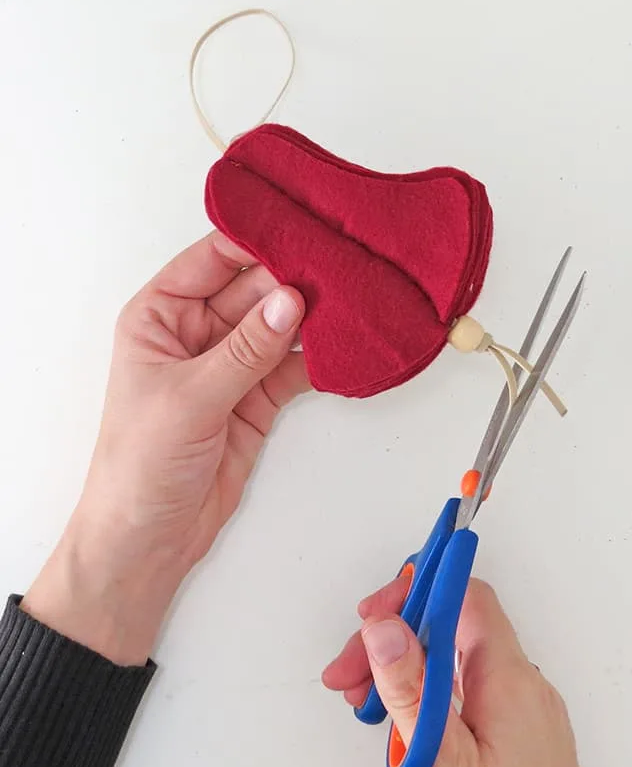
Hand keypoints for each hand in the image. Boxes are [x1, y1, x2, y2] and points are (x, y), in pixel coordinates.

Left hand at [23, 232, 306, 664]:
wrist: (149, 540)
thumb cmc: (139, 466)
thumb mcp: (189, 399)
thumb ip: (245, 350)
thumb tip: (291, 303)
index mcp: (160, 315)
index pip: (212, 259)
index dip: (254, 241)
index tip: (301, 227)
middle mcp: (197, 331)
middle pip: (255, 288)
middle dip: (296, 278)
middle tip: (344, 266)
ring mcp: (231, 363)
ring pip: (280, 325)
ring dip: (316, 316)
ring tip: (357, 300)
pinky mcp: (258, 397)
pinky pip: (295, 364)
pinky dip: (321, 356)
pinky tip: (349, 345)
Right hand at [323, 579, 595, 766]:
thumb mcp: (444, 764)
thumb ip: (412, 691)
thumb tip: (386, 628)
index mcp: (511, 682)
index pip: (467, 598)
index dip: (419, 591)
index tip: (377, 608)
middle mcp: (523, 687)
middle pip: (451, 630)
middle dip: (395, 641)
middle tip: (351, 671)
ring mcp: (522, 712)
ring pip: (455, 663)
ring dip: (405, 672)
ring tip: (366, 702)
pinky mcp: (516, 736)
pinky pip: (467, 693)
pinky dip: (428, 697)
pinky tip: (401, 722)